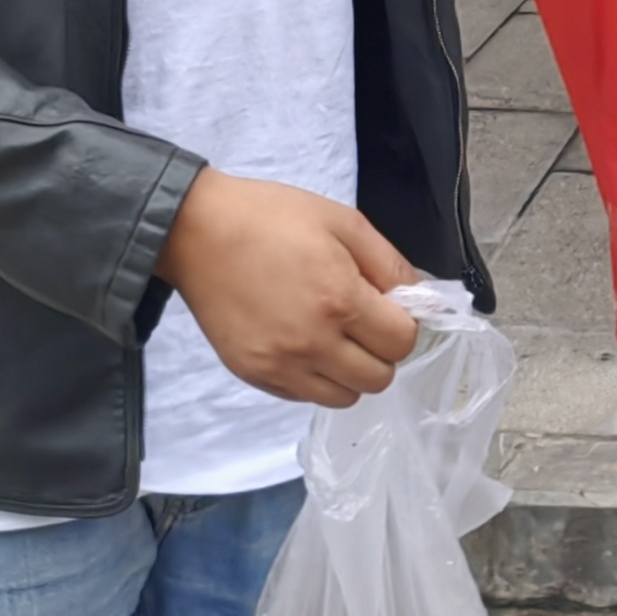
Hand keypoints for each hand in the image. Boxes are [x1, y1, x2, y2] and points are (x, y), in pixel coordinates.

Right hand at [156, 169, 421, 406]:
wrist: (197, 232)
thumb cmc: (273, 218)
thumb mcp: (344, 222)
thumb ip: (389, 263)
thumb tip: (420, 297)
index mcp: (340, 301)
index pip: (402, 342)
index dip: (404, 324)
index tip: (388, 307)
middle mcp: (312, 343)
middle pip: (378, 378)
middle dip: (381, 350)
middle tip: (363, 322)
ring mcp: (279, 365)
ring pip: (344, 397)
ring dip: (351, 371)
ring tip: (334, 336)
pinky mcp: (253, 374)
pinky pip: (304, 397)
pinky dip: (316, 378)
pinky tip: (303, 344)